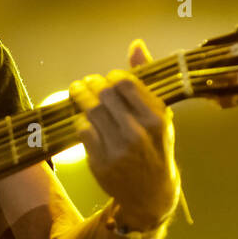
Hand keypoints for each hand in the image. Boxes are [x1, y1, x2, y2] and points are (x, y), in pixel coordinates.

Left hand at [69, 39, 179, 229]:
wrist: (151, 193)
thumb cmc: (156, 147)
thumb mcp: (160, 115)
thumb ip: (144, 80)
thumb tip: (135, 45)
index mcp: (156, 119)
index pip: (124, 83)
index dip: (111, 77)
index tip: (108, 79)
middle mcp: (137, 133)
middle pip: (104, 94)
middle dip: (92, 84)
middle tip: (87, 83)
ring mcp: (117, 149)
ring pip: (90, 111)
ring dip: (80, 97)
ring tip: (78, 91)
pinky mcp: (100, 162)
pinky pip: (82, 131)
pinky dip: (80, 122)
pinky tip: (83, 119)